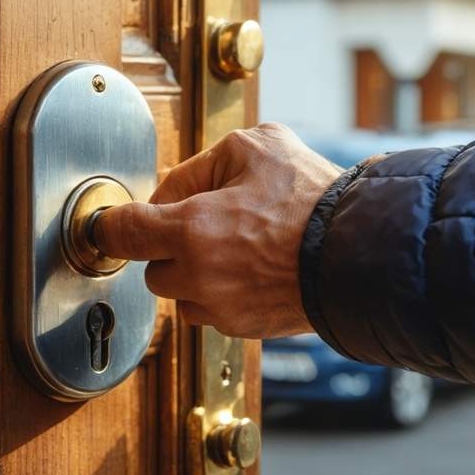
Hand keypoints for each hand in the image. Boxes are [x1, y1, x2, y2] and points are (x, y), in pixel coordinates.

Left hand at [93, 123, 341, 338]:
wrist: (363, 253)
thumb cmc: (314, 199)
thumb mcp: (258, 146)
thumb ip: (205, 162)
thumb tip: (176, 189)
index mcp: (192, 229)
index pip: (122, 233)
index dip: (112, 226)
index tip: (110, 225)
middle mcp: (199, 277)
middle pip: (152, 269)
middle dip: (168, 247)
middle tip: (204, 223)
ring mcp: (222, 308)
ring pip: (181, 296)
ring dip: (193, 275)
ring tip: (235, 248)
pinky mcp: (244, 327)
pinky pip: (213, 312)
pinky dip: (220, 294)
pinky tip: (251, 270)